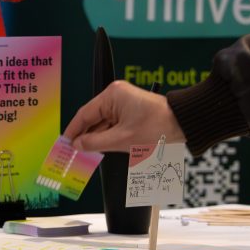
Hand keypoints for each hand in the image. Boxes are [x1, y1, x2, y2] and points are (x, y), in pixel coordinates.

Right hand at [64, 81, 184, 152]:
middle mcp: (116, 96)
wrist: (184, 124)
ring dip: (97, 138)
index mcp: (112, 96)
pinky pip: (113, 124)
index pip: (84, 114)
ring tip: (87, 154)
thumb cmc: (158, 127)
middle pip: (93, 119)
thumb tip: (78, 145)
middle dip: (85, 137)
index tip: (65, 143)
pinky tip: (102, 148)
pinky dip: (108, 136)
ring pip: (103, 123)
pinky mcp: (130, 111)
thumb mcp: (122, 140)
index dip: (73, 131)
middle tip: (73, 153)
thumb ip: (96, 143)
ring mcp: (123, 103)